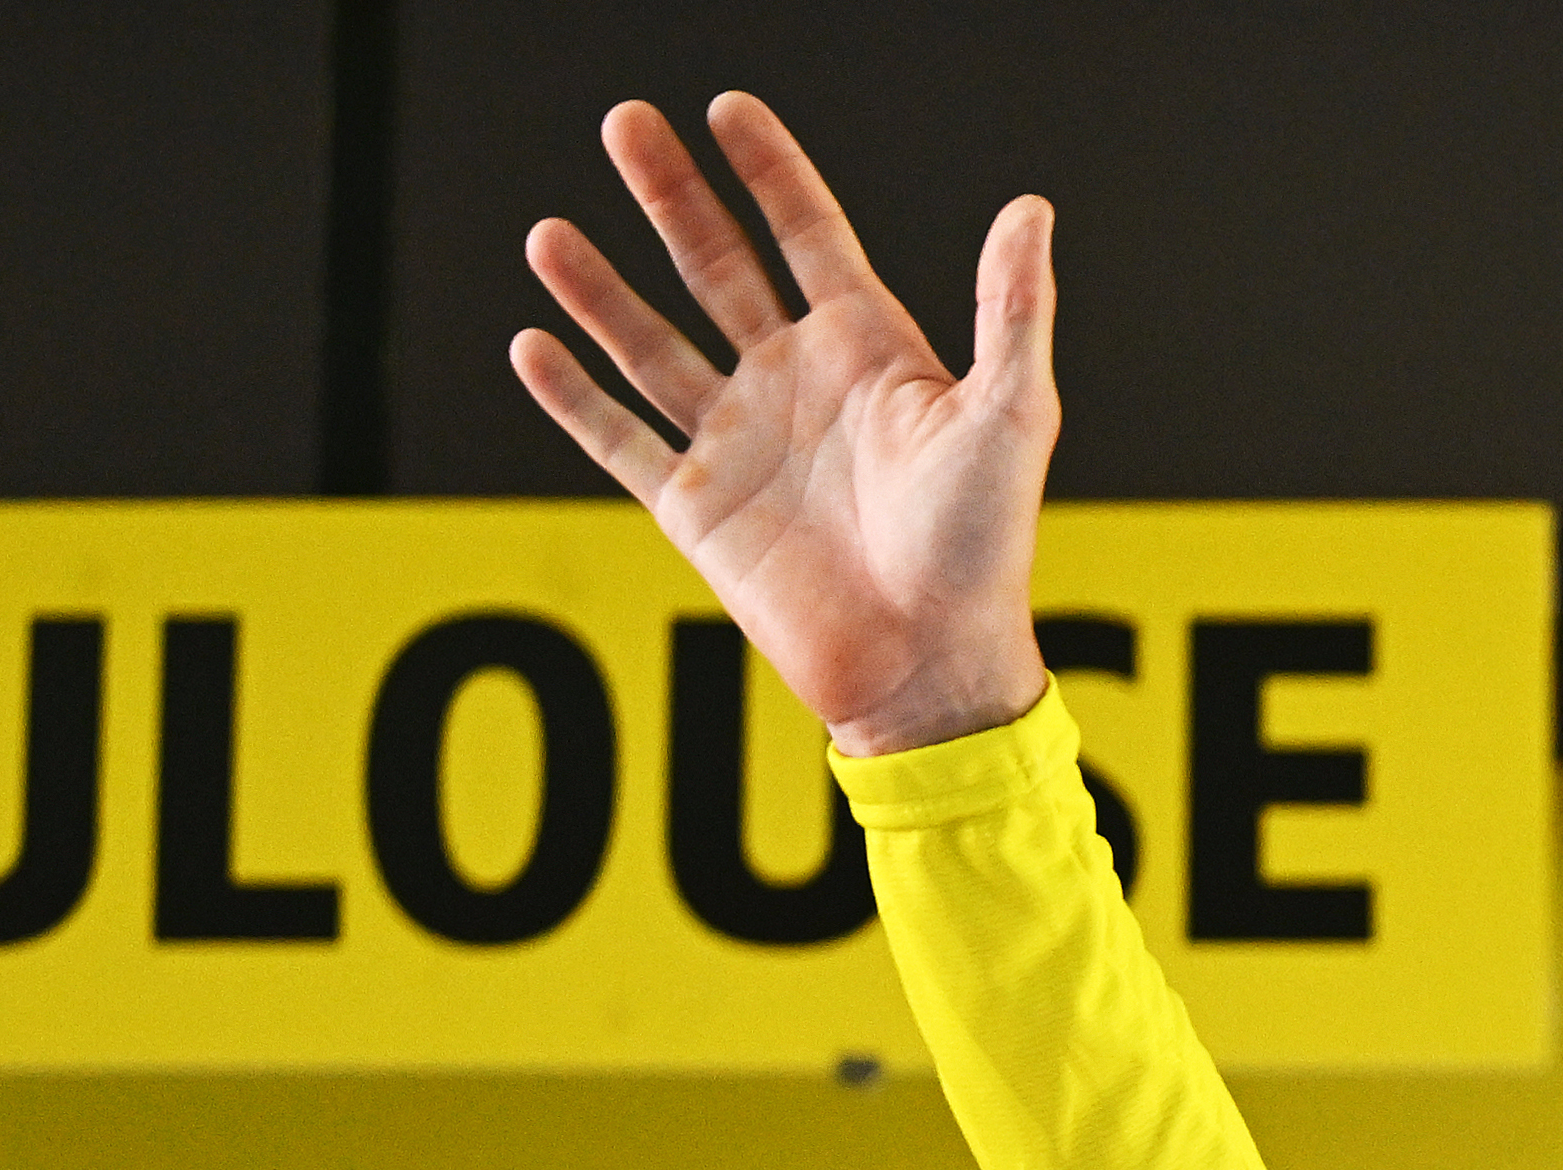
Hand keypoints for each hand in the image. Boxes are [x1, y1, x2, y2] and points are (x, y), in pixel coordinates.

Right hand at [510, 93, 1053, 755]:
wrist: (929, 669)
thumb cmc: (982, 550)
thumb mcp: (1010, 416)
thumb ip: (1011, 311)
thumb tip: (1032, 210)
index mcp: (869, 351)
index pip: (809, 234)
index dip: (770, 172)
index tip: (727, 109)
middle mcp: (795, 384)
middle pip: (715, 267)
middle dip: (669, 196)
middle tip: (623, 122)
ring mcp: (740, 442)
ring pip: (650, 343)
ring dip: (599, 290)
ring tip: (548, 234)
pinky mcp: (697, 508)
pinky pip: (620, 439)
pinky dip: (572, 397)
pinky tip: (530, 343)